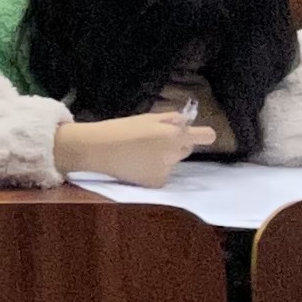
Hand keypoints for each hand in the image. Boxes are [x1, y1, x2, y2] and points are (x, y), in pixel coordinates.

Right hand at [53, 111, 216, 186]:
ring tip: (140, 154)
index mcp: (173, 134)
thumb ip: (170, 119)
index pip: (205, 136)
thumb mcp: (147, 118)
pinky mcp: (156, 183)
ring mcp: (166, 170)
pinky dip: (154, 172)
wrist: (96, 149)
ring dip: (164, 159)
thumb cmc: (119, 128)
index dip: (203, 135)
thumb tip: (185, 122)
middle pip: (187, 148)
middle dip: (176, 145)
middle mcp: (174, 153)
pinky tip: (137, 166)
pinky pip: (163, 175)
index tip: (200, 135)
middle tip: (154, 142)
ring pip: (173, 162)